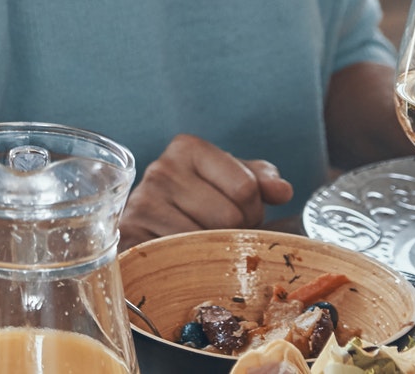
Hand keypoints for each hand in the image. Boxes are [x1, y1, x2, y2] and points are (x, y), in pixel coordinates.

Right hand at [120, 134, 292, 247]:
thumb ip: (261, 179)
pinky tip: (185, 256)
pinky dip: (191, 265)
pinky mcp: (132, 236)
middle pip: (230, 216)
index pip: (246, 188)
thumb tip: (283, 191)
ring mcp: (142, 203)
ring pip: (208, 241)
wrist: (151, 225)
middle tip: (221, 233)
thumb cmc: (200, 200)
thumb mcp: (232, 180)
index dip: (253, 208)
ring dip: (214, 251)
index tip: (239, 212)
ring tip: (203, 243)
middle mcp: (161, 170)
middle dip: (236, 231)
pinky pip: (181, 259)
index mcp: (187, 148)